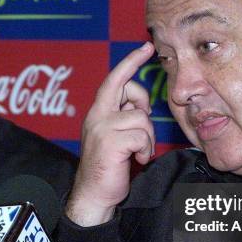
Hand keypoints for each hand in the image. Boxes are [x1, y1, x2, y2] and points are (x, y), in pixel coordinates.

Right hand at [67, 42, 155, 225]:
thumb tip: (142, 106)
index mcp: (98, 111)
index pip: (115, 78)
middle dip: (144, 103)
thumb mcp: (116, 135)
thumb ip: (124, 116)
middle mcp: (97, 115)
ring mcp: (101, 128)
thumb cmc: (109, 166)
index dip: (131, 62)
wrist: (94, 194)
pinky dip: (144, 149)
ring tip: (138, 152)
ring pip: (141, 117)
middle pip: (128, 89)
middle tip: (144, 124)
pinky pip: (141, 136)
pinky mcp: (109, 142)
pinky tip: (136, 160)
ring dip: (147, 137)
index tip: (146, 46)